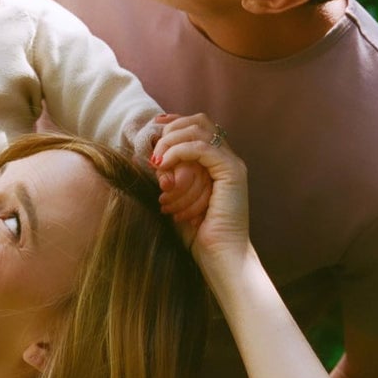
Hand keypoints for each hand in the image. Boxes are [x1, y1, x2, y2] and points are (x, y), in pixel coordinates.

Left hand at [150, 113, 249, 261]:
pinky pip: (202, 148)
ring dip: (172, 142)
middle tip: (154, 151)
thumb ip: (166, 176)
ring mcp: (232, 164)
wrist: (219, 256)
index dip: (175, 121)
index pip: (197, 126)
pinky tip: (164, 164)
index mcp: (216, 162)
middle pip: (199, 121)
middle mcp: (227, 158)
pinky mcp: (232, 172)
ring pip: (199, 131)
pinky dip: (179, 151)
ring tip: (157, 161)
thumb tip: (145, 157)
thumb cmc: (196, 234)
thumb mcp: (174, 198)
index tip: (154, 126)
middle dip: (171, 129)